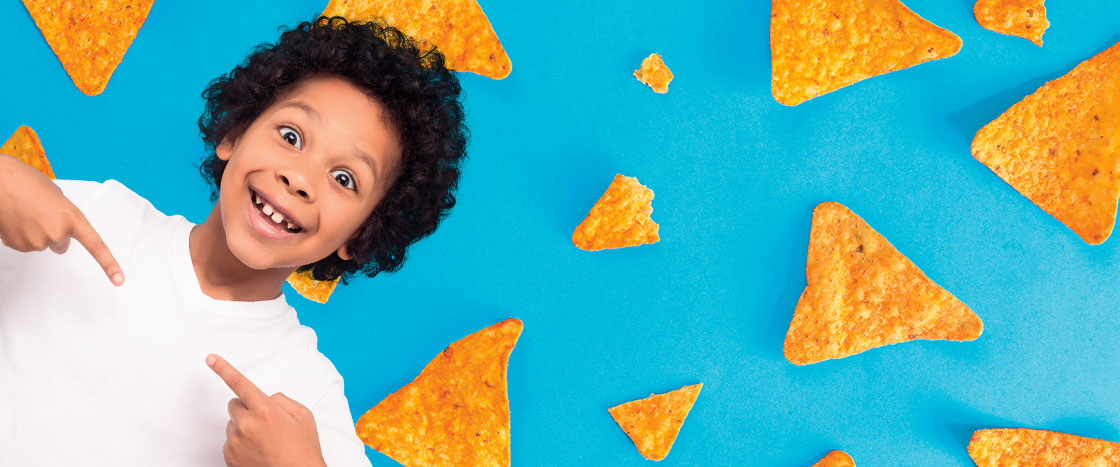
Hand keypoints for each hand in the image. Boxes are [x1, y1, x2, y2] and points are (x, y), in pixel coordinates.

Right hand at [0, 154, 123, 285]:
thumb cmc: (26, 182)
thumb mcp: (57, 197)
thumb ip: (66, 217)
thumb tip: (64, 234)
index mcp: (72, 217)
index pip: (95, 245)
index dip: (109, 264)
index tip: (119, 280)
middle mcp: (57, 233)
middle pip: (61, 244)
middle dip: (54, 232)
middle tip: (41, 214)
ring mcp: (37, 241)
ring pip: (43, 244)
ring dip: (36, 231)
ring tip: (25, 212)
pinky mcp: (18, 246)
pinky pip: (26, 244)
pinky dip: (21, 234)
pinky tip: (16, 218)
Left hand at [206, 354, 326, 466]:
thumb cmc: (303, 450)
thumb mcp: (303, 416)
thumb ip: (282, 401)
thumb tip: (266, 399)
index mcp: (265, 410)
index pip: (240, 384)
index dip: (223, 369)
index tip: (210, 358)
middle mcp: (246, 425)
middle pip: (234, 405)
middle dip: (246, 408)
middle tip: (264, 422)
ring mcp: (236, 442)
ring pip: (233, 424)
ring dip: (244, 428)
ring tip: (265, 442)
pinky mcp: (230, 457)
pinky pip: (230, 442)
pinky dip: (241, 444)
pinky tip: (258, 451)